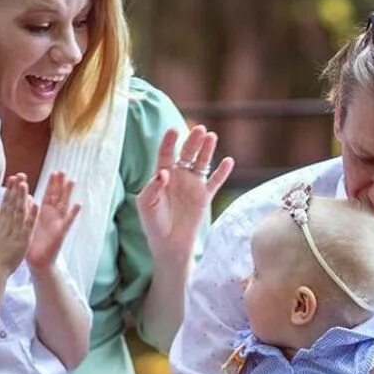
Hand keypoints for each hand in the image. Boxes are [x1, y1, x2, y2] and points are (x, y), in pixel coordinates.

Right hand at [0, 175, 35, 276]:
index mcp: (0, 223)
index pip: (5, 203)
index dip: (9, 190)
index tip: (13, 178)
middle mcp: (6, 225)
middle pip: (11, 205)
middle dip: (16, 190)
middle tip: (20, 175)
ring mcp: (14, 233)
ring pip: (19, 213)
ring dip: (22, 198)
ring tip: (26, 185)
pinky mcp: (22, 241)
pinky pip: (27, 226)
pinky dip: (31, 215)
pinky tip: (35, 204)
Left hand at [26, 172, 81, 272]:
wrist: (38, 262)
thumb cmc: (33, 244)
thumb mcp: (28, 224)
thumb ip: (28, 210)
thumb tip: (27, 196)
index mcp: (44, 214)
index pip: (48, 195)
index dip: (51, 184)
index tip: (54, 172)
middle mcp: (53, 217)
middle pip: (58, 197)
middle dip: (60, 184)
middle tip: (63, 171)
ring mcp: (58, 224)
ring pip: (64, 205)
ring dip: (68, 194)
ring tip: (72, 181)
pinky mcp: (61, 233)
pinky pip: (68, 222)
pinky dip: (73, 213)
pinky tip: (78, 204)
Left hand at [135, 125, 234, 263]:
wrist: (169, 244)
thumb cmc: (153, 224)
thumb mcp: (145, 206)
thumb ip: (152, 188)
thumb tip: (164, 172)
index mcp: (162, 176)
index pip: (165, 154)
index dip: (169, 142)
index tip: (174, 130)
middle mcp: (178, 176)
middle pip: (186, 153)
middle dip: (192, 141)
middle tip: (199, 129)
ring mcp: (192, 185)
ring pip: (201, 162)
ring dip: (207, 150)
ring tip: (211, 136)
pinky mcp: (204, 196)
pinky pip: (215, 181)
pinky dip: (222, 172)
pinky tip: (228, 161)